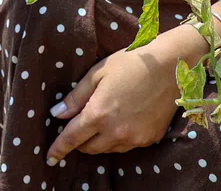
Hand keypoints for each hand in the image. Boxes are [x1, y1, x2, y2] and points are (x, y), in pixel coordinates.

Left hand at [45, 26, 202, 164]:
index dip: (58, 149)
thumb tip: (57, 115)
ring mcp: (134, 138)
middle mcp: (115, 131)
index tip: (49, 158)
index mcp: (98, 113)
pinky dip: (119, 138)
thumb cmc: (131, 63)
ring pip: (108, 149)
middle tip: (79, 129)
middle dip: (80, 142)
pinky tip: (123, 121)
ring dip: (100, 141)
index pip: (71, 138)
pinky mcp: (149, 139)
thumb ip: (76, 97)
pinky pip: (127, 146)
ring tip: (103, 121)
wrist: (170, 66)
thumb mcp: (97, 74)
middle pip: (89, 148)